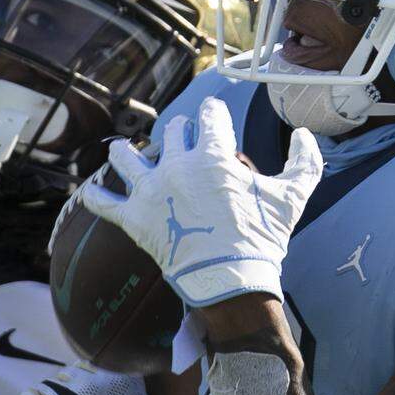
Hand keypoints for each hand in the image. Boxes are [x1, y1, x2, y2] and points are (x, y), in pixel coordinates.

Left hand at [81, 96, 321, 305]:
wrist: (231, 281)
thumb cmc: (262, 238)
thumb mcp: (293, 197)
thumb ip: (305, 161)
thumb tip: (305, 134)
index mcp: (213, 154)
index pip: (210, 116)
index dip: (214, 113)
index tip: (215, 115)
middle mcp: (177, 165)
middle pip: (173, 132)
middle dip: (181, 131)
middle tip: (185, 137)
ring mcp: (151, 191)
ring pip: (127, 158)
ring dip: (127, 152)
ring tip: (125, 150)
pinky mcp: (134, 219)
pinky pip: (104, 203)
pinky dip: (94, 197)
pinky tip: (88, 192)